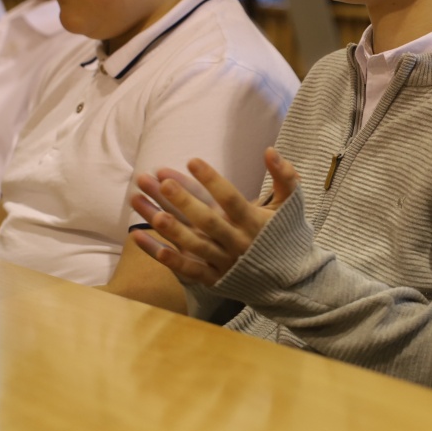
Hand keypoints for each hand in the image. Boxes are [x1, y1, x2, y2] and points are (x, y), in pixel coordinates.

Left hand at [129, 148, 299, 284]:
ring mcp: (224, 262)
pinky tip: (140, 238)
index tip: (192, 161)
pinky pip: (185, 268)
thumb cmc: (286, 235)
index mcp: (254, 223)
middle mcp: (237, 243)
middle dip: (184, 202)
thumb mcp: (290, 206)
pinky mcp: (214, 279)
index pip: (231, 200)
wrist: (291, 280)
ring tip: (145, 207)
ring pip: (192, 244)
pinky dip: (164, 256)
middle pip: (207, 222)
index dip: (212, 181)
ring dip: (168, 227)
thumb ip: (284, 177)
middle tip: (161, 182)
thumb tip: (269, 150)